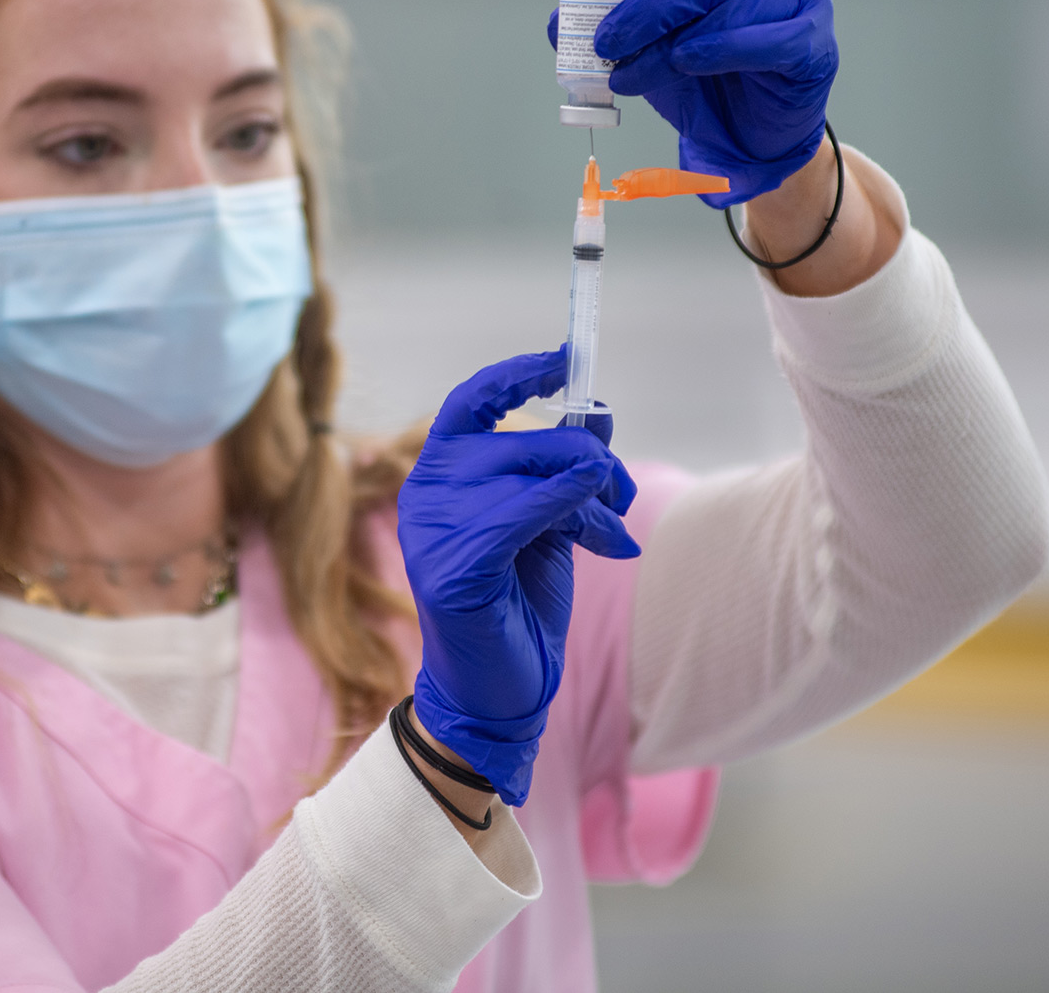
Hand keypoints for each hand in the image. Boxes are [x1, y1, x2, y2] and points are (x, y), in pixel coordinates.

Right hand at [397, 348, 638, 804]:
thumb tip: (598, 415)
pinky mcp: (453, 567)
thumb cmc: (518, 603)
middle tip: (623, 490)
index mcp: (438, 476)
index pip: (471, 402)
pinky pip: (526, 511)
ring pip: (533, 471)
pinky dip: (571, 507)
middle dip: (586, 458)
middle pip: (521, 437)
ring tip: (613, 535)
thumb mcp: (548, 522)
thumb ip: (562, 470)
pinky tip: (601, 530)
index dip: (519, 374)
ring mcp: (432, 530)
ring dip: (592, 498)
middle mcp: (424, 493)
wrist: (499, 692)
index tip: (568, 356)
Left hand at [549, 0, 836, 207]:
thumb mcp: (645, 50)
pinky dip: (723, 50)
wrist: (752, 133)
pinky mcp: (813, 38)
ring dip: (672, 46)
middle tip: (603, 44)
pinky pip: (770, 40)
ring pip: (729, 6)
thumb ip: (606, 32)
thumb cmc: (701, 76)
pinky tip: (689, 62)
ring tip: (632, 76)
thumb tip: (556, 25)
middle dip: (642, 10)